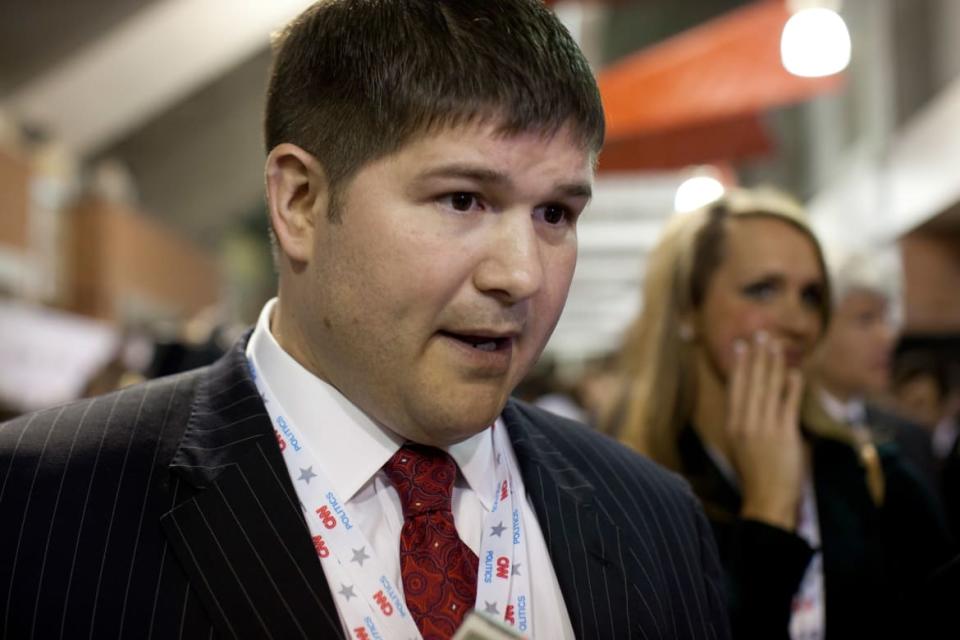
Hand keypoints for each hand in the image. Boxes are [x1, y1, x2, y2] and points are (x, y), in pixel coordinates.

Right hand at [726, 332, 805, 530]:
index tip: (743, 346)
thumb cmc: (755, 475)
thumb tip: (751, 399)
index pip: (736, 388)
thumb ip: (746, 422)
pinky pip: (789, 404)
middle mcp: (746, 423)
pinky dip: (792, 387)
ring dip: (774, 365)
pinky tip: (795, 372)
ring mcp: (764, 428)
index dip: (740, 365)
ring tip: (777, 345)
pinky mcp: (784, 434)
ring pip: (769, 388)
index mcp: (733, 425)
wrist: (766, 500)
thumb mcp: (741, 446)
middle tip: (762, 335)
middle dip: (758, 357)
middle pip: (752, 383)